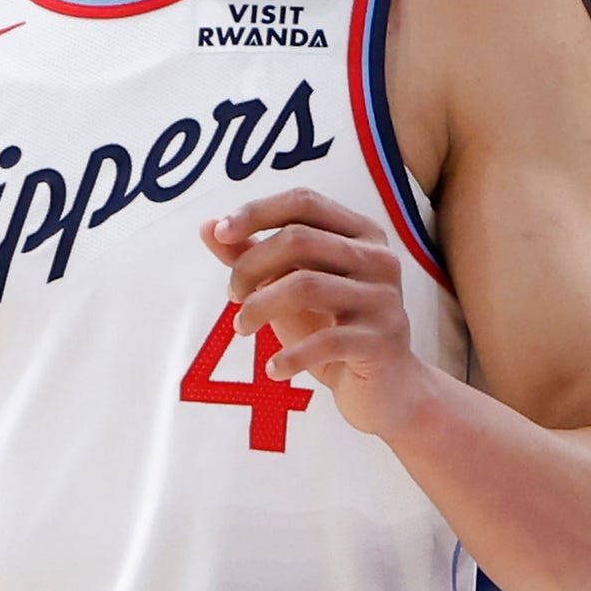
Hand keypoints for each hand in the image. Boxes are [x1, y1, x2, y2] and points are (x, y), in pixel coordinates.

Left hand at [204, 189, 432, 440]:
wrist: (384, 389)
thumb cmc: (332, 329)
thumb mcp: (289, 287)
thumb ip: (254, 256)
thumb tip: (206, 227)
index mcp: (361, 233)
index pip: (304, 202)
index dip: (257, 212)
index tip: (221, 233)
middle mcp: (379, 258)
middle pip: (299, 239)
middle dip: (251, 265)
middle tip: (233, 296)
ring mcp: (384, 299)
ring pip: (306, 285)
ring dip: (260, 307)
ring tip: (243, 328)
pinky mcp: (382, 340)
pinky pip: (325, 342)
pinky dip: (289, 357)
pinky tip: (274, 370)